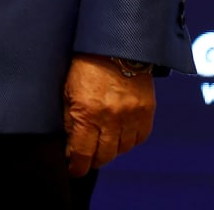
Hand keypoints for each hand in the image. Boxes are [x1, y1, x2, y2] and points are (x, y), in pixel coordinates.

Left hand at [64, 54, 155, 176]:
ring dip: (112, 150)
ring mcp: (132, 116)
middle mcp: (111, 118)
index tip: (74, 169)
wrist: (114, 43)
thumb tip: (68, 139)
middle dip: (93, 160)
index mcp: (87, 112)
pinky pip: (140, 138)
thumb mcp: (66, 89)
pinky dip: (130, 141)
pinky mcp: (147, 111)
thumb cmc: (84, 63)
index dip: (77, 166)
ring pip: (123, 149)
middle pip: (105, 155)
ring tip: (102, 144)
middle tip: (86, 159)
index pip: (83, 152)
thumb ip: (68, 116)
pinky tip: (120, 135)